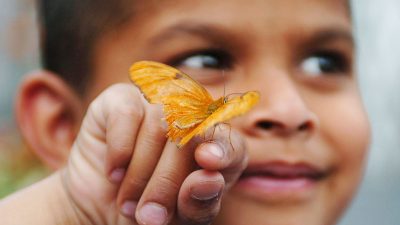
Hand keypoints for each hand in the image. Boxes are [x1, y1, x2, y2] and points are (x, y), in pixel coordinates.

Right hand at [62, 83, 247, 224]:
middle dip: (168, 182)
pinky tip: (114, 173)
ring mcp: (156, 105)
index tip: (210, 163)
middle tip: (150, 217)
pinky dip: (120, 150)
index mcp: (214, 149)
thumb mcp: (177, 218)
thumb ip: (199, 202)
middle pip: (191, 137)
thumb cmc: (148, 210)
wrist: (99, 206)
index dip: (224, 151)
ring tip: (128, 203)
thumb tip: (211, 179)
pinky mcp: (121, 99)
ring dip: (140, 174)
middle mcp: (189, 120)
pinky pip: (127, 114)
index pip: (231, 144)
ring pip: (159, 127)